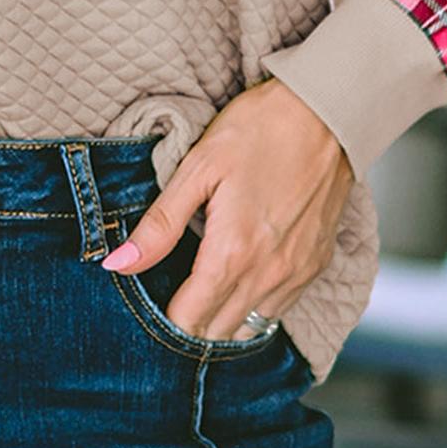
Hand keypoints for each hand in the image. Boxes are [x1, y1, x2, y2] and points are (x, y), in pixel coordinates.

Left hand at [100, 77, 354, 339]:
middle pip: (217, 334)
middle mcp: (269, 275)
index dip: (162, 322)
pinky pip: (278, 310)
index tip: (148, 303)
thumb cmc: (258, 131)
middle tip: (167, 296)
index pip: (188, 322)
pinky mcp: (316, 266)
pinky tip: (238, 279)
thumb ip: (160, 225)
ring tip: (200, 289)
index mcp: (233, 253)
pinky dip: (253, 307)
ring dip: (220, 320)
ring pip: (249, 328)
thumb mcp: (198, 168)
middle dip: (188, 325)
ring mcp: (297, 274)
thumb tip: (118, 264)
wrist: (328, 113)